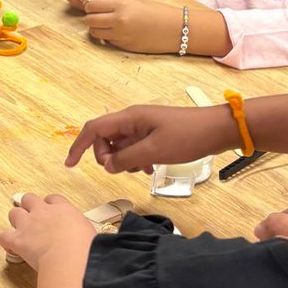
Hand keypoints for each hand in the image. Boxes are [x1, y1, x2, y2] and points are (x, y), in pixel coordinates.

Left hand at [0, 192, 95, 270]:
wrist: (70, 256)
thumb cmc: (85, 248)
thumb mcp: (93, 235)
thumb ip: (88, 234)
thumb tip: (98, 242)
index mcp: (63, 209)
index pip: (53, 199)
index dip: (49, 204)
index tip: (50, 210)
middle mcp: (43, 212)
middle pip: (29, 199)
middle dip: (28, 206)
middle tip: (31, 217)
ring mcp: (28, 224)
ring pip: (14, 213)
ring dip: (16, 220)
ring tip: (20, 231)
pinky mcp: (18, 240)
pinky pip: (4, 236)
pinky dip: (6, 242)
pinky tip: (11, 248)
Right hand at [66, 103, 235, 173]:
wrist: (217, 130)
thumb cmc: (188, 137)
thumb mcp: (154, 152)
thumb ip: (126, 159)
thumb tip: (107, 166)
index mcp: (129, 118)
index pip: (93, 129)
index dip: (78, 146)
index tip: (70, 165)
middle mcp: (132, 120)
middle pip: (104, 139)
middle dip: (107, 157)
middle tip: (122, 169)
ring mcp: (142, 127)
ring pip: (119, 146)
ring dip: (124, 161)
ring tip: (143, 168)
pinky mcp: (152, 134)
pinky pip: (133, 148)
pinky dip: (135, 160)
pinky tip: (150, 167)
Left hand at [83, 0, 176, 52]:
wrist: (175, 28)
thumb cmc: (157, 12)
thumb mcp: (135, 2)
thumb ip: (116, 5)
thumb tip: (98, 8)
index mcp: (121, 5)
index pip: (92, 5)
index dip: (90, 6)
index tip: (93, 6)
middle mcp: (118, 20)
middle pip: (89, 20)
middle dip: (90, 18)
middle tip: (97, 16)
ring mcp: (120, 35)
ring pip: (95, 32)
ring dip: (97, 29)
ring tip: (106, 25)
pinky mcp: (124, 46)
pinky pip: (107, 41)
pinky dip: (107, 37)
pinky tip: (117, 33)